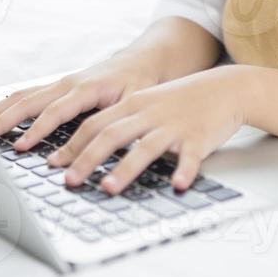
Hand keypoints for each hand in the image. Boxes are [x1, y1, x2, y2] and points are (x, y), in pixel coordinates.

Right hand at [0, 50, 164, 150]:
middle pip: (30, 101)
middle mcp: (69, 83)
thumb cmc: (142, 82)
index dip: (38, 130)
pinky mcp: (57, 86)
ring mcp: (60, 83)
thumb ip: (121, 123)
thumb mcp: (138, 102)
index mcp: (87, 87)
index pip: (57, 112)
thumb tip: (106, 150)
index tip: (20, 147)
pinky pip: (27, 94)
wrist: (144, 59)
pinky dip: (6, 103)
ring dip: (0, 111)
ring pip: (23, 96)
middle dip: (6, 120)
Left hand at [49, 65, 249, 194]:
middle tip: (69, 181)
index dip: (71, 145)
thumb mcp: (146, 103)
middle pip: (111, 134)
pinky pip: (191, 156)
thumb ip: (118, 121)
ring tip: (109, 188)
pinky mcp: (199, 137)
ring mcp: (174, 125)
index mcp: (133, 105)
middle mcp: (149, 113)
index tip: (52, 164)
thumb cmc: (180, 101)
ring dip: (126, 169)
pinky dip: (184, 171)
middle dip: (86, 159)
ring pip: (145, 147)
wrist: (225, 88)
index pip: (94, 124)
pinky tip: (178, 185)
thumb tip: (84, 146)